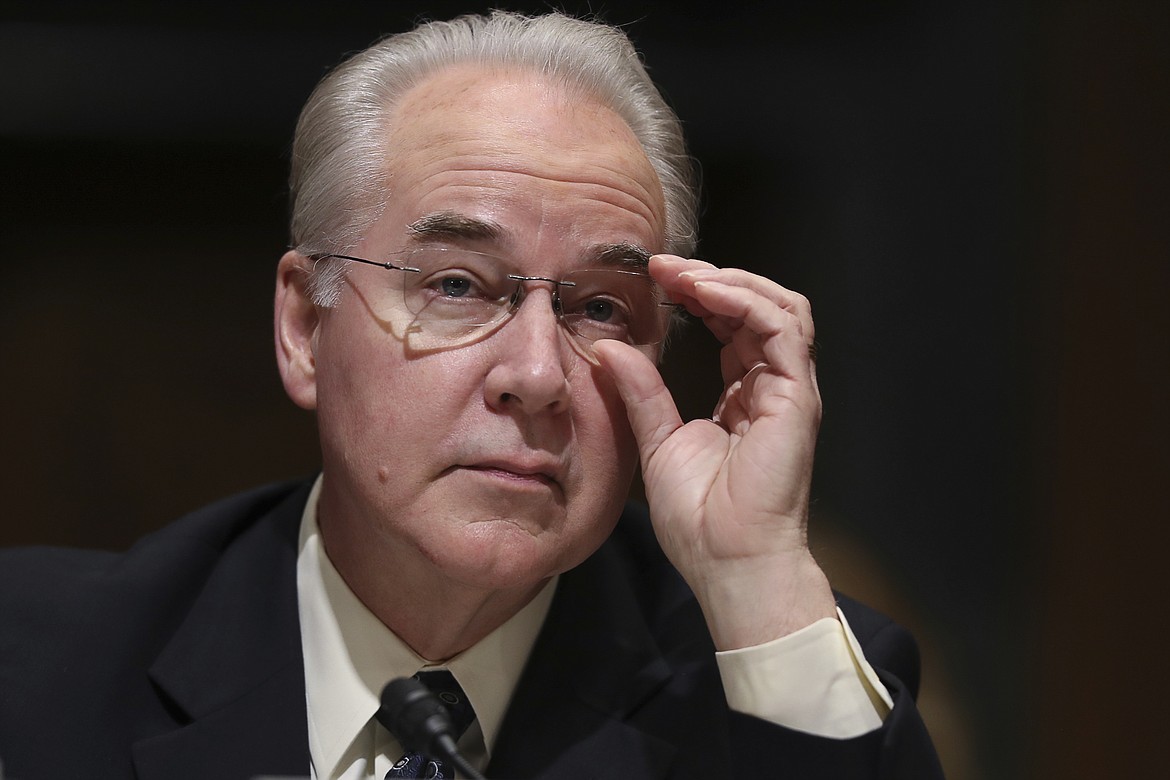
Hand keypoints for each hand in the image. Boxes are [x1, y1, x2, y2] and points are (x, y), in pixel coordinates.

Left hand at [593, 255, 835, 649]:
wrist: (729, 562)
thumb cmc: (699, 518)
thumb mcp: (657, 440)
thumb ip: (642, 392)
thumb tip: (611, 348)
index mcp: (743, 394)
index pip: (731, 324)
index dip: (698, 294)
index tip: (653, 279)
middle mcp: (771, 386)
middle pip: (757, 306)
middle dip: (710, 277)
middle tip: (662, 267)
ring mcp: (788, 390)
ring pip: (780, 306)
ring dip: (730, 280)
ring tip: (683, 275)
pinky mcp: (796, 397)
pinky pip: (782, 328)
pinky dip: (745, 301)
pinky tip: (704, 293)